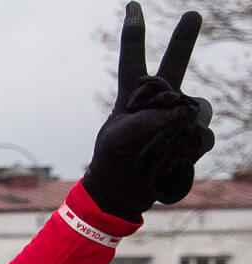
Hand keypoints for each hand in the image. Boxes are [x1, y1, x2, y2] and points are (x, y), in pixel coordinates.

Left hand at [82, 2, 214, 220]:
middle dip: (184, 39)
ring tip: (168, 145)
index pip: (133, 58)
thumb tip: (181, 116)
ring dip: (189, 125)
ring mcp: (177, 119)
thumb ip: (150, 119)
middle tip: (192, 13)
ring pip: (200, 108)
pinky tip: (174, 160)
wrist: (123, 191)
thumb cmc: (113, 161)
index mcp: (132, 96)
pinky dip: (190, 149)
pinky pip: (203, 136)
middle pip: (175, 64)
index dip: (134, 31)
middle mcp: (158, 102)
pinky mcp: (191, 139)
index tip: (133, 5)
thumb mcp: (121, 136)